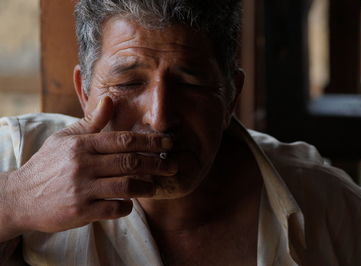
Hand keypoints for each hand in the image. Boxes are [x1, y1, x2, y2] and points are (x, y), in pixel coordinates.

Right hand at [3, 96, 175, 234]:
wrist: (21, 197)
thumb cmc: (48, 164)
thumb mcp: (65, 138)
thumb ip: (91, 121)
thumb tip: (110, 98)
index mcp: (82, 144)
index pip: (123, 140)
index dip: (149, 141)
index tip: (168, 142)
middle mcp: (83, 165)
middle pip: (129, 162)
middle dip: (156, 163)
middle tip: (172, 166)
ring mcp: (82, 189)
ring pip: (126, 186)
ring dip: (146, 186)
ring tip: (155, 186)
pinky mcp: (81, 211)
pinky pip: (113, 209)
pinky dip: (126, 207)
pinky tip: (130, 203)